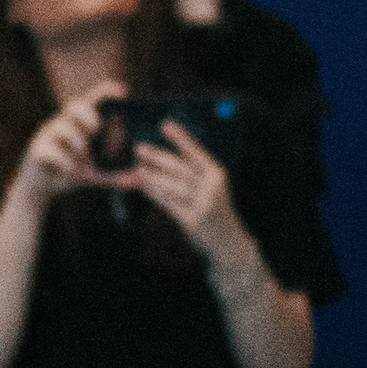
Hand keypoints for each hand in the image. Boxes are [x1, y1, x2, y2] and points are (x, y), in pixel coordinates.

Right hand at [13, 83, 115, 209]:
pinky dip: (67, 162)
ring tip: (86, 158)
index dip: (108, 90)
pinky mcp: (38, 149)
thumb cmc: (70, 171)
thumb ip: (116, 175)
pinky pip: (52, 149)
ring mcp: (49, 134)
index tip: (124, 92)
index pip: (94, 98)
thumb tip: (140, 179)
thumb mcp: (96, 173)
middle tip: (97, 129)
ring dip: (79, 141)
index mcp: (81, 122)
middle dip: (90, 114)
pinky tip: (74, 173)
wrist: (39, 187)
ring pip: (63, 125)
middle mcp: (64, 122)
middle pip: (75, 104)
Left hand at [103, 120, 254, 276]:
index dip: (180, 138)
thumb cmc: (215, 210)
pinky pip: (169, 203)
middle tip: (139, 148)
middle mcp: (211, 187)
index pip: (195, 151)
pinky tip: (144, 186)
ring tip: (138, 168)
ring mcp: (203, 204)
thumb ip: (193, 174)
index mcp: (216, 174)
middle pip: (181, 168)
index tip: (165, 124)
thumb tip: (162, 159)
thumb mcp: (211, 188)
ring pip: (173, 186)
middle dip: (158, 156)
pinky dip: (155, 194)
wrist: (228, 242)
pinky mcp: (192, 220)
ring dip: (153, 176)